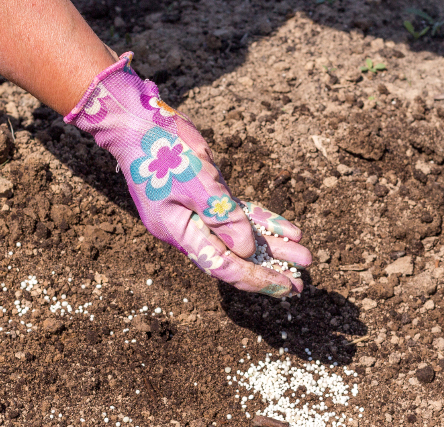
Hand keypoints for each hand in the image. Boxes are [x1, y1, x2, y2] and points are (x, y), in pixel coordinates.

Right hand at [65, 52, 310, 296]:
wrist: (138, 124)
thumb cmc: (161, 151)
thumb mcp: (194, 182)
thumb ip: (221, 215)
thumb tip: (246, 250)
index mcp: (179, 232)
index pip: (222, 265)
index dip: (254, 278)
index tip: (284, 286)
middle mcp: (190, 229)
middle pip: (235, 258)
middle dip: (268, 270)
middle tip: (299, 286)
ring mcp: (200, 212)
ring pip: (242, 237)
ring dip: (273, 248)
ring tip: (304, 258)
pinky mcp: (210, 195)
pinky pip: (241, 215)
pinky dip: (264, 223)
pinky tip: (291, 231)